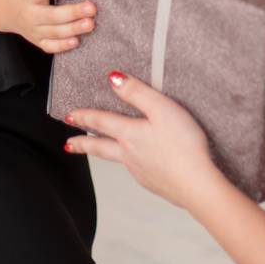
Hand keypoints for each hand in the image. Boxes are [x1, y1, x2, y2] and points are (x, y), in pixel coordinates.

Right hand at [0, 0, 95, 52]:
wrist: (5, 9)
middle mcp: (31, 13)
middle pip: (52, 15)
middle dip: (73, 12)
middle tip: (91, 8)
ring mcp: (34, 30)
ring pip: (54, 33)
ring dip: (73, 29)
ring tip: (90, 24)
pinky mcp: (38, 41)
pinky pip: (50, 47)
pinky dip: (62, 46)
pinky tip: (76, 41)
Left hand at [64, 70, 226, 210]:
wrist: (196, 185)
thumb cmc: (183, 145)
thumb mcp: (161, 109)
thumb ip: (137, 93)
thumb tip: (114, 78)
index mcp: (129, 135)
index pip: (100, 122)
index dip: (84, 117)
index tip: (69, 116)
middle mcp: (129, 155)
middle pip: (99, 148)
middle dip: (82, 144)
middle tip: (68, 145)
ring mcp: (140, 172)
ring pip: (117, 160)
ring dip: (105, 154)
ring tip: (102, 151)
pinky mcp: (153, 183)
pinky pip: (136, 171)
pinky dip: (130, 165)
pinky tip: (139, 164)